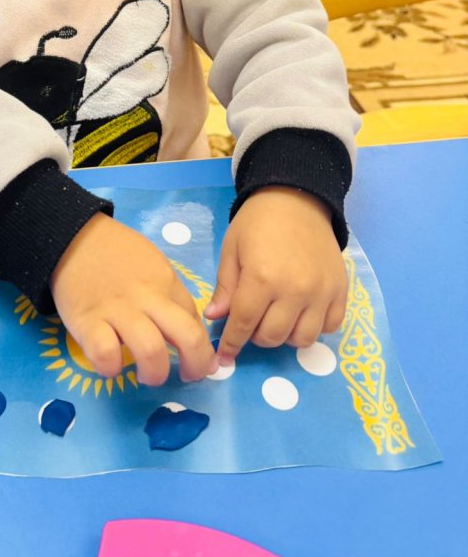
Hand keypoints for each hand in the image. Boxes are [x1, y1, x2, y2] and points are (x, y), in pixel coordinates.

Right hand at [50, 212, 215, 385]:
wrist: (73, 236)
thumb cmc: (116, 253)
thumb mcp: (153, 264)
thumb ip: (170, 294)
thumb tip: (187, 329)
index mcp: (165, 283)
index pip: (196, 322)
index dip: (203, 348)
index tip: (199, 362)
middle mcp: (147, 298)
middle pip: (187, 337)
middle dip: (195, 365)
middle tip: (186, 377)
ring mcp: (116, 310)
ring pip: (150, 350)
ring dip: (155, 373)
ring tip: (146, 375)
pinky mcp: (86, 321)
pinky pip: (105, 353)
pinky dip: (111, 367)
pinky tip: (110, 365)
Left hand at [204, 187, 347, 363]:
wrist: (296, 198)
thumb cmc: (257, 222)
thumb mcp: (232, 250)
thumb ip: (225, 287)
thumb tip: (214, 318)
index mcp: (262, 279)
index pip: (244, 325)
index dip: (231, 344)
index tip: (224, 357)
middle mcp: (294, 291)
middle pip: (273, 337)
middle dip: (256, 336)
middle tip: (252, 321)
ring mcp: (321, 292)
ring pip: (303, 339)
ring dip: (286, 335)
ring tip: (277, 317)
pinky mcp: (340, 290)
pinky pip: (330, 327)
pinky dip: (315, 327)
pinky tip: (302, 312)